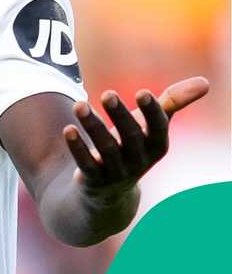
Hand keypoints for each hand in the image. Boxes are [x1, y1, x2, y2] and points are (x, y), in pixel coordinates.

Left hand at [63, 76, 209, 200]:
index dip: (151, 112)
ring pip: (105, 148)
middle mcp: (139, 160)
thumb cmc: (133, 146)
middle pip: (130, 136)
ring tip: (79, 104)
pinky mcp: (94, 179)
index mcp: (156, 145)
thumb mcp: (151, 126)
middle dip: (119, 115)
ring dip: (92, 125)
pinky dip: (77, 147)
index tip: (143, 92)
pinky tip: (68, 129)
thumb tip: (206, 82)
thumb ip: (172, 103)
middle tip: (107, 93)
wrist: (111, 191)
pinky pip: (86, 164)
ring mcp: (116, 171)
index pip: (158, 128)